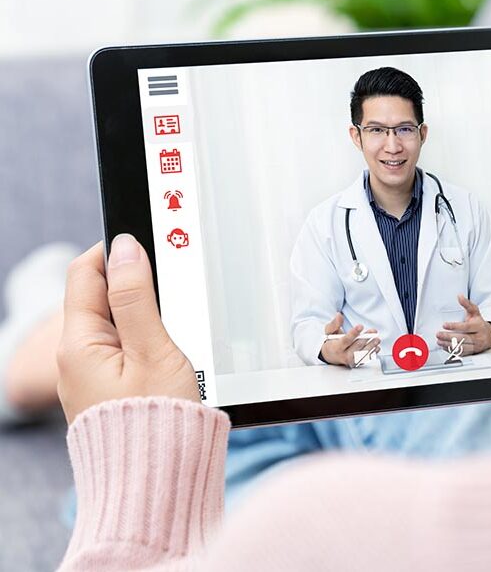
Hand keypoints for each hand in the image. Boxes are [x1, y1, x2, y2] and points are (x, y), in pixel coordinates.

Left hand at [57, 236, 199, 424]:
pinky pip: (125, 351)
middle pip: (101, 297)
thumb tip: (125, 248)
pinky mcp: (111, 393)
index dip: (115, 251)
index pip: (85, 274)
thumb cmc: (158, 423)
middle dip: (134, 283)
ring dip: (145, 314)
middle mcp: (78, 359)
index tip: (147, 242)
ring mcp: (93, 378)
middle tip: (171, 284)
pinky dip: (147, 341)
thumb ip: (138, 297)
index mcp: (79, 344)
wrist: (159, 485)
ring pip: (117, 325)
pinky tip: (171, 353)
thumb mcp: (154, 349)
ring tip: (176, 325)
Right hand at [320, 313, 380, 366]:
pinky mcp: (357, 363)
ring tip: (377, 339)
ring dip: (371, 346)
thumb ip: (334, 324)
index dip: (353, 333)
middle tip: (373, 331)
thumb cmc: (331, 342)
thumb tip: (339, 315)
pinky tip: (376, 347)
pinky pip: (366, 359)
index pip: (346, 340)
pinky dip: (372, 353)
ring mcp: (351, 360)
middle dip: (366, 338)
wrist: (330, 356)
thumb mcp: (329, 332)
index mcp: (336, 347)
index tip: (360, 326)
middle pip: (356, 346)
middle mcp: (344, 355)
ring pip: (363, 353)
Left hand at [435, 294, 490, 354]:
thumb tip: (459, 296)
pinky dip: (452, 350)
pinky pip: (461, 353)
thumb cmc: (479, 323)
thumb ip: (467, 304)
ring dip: (448, 344)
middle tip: (438, 334)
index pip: (466, 327)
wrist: (490, 336)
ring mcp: (476, 346)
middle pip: (463, 338)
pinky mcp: (472, 352)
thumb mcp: (475, 312)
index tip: (444, 325)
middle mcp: (478, 337)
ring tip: (439, 341)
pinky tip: (444, 346)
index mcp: (479, 326)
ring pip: (461, 347)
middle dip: (449, 337)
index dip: (455, 326)